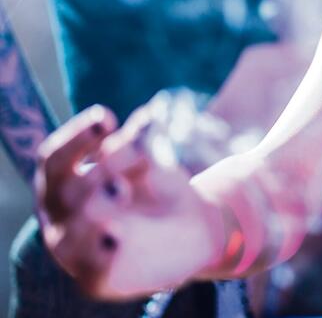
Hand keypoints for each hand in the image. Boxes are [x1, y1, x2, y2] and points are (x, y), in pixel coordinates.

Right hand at [35, 105, 220, 299]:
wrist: (193, 230)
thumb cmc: (159, 189)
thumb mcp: (153, 163)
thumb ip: (142, 144)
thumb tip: (145, 119)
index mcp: (63, 183)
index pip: (53, 158)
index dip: (75, 137)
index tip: (107, 118)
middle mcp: (60, 216)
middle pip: (66, 189)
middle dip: (100, 168)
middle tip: (133, 152)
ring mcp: (73, 248)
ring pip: (70, 231)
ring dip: (94, 208)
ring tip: (121, 188)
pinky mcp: (96, 278)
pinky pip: (93, 267)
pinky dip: (102, 251)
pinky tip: (116, 237)